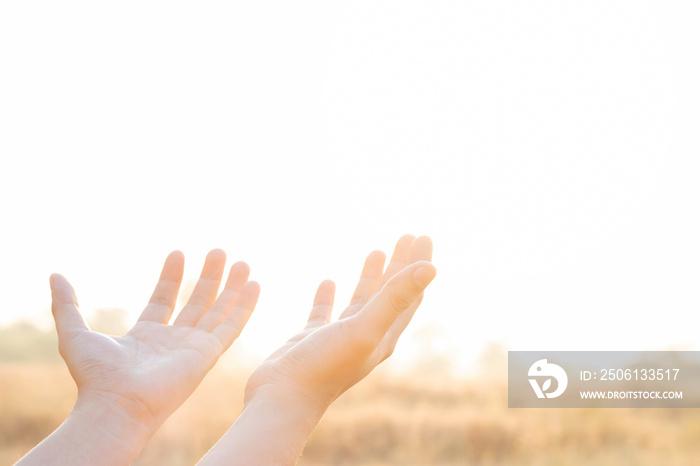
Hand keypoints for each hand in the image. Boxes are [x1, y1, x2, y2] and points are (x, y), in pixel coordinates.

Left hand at [50, 249, 259, 432]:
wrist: (116, 403)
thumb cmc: (96, 376)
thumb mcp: (74, 332)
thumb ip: (67, 304)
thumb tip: (54, 275)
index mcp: (147, 336)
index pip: (165, 300)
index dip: (172, 277)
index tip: (178, 253)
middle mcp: (174, 340)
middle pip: (197, 302)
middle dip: (209, 277)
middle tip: (219, 251)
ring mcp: (194, 347)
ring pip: (218, 311)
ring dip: (231, 287)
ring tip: (241, 262)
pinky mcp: (209, 353)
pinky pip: (232, 326)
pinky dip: (244, 306)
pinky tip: (254, 285)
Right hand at [197, 235, 434, 465]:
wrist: (281, 399)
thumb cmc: (324, 367)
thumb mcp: (363, 328)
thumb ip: (395, 298)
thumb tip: (431, 268)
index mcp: (384, 335)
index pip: (410, 293)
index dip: (417, 265)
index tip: (423, 236)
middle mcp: (367, 336)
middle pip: (391, 293)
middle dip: (400, 264)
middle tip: (408, 235)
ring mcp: (340, 338)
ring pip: (362, 301)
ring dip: (371, 276)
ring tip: (377, 250)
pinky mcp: (313, 339)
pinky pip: (325, 312)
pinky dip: (329, 296)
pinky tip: (328, 281)